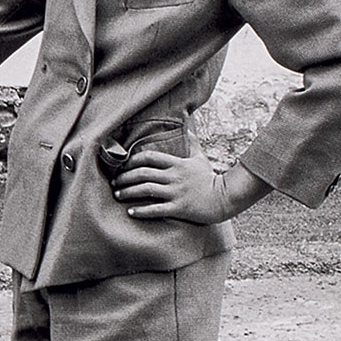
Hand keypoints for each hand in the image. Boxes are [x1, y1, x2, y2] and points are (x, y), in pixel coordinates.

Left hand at [109, 147, 232, 224]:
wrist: (225, 198)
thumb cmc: (210, 179)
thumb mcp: (200, 159)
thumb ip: (192, 143)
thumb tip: (189, 128)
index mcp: (177, 164)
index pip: (149, 157)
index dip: (132, 160)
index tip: (122, 166)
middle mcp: (174, 177)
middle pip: (142, 173)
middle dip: (125, 177)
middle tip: (114, 182)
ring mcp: (176, 193)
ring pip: (146, 190)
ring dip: (128, 192)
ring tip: (118, 195)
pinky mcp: (179, 208)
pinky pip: (155, 209)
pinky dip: (141, 211)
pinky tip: (131, 212)